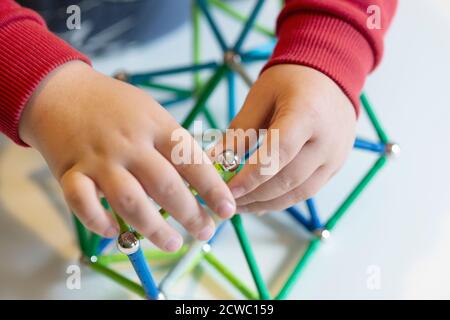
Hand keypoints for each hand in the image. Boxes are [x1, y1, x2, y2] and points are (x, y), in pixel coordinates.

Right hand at [19, 61, 235, 250]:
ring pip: (129, 200)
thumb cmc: (114, 105)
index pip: (190, 160)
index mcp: (155, 125)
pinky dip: (99, 222)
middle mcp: (129, 144)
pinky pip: (83, 204)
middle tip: (205, 232)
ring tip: (173, 243)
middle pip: (165, 185)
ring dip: (153, 228)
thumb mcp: (151, 112)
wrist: (60, 90)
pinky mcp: (69, 172)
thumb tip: (201, 180)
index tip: (227, 210)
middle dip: (190, 214)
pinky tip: (114, 232)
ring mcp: (98, 159)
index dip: (212, 188)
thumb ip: (172, 143)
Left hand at [217, 65, 355, 212]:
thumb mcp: (260, 97)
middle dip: (254, 195)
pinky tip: (259, 200)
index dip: (252, 176)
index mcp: (308, 113)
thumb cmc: (291, 81)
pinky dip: (281, 199)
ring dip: (266, 203)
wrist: (331, 75)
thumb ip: (239, 131)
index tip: (228, 190)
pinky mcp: (335, 167)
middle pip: (288, 179)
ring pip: (298, 193)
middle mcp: (328, 140)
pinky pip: (306, 191)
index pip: (279, 153)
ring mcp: (336, 156)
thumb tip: (214, 162)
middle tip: (227, 201)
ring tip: (240, 204)